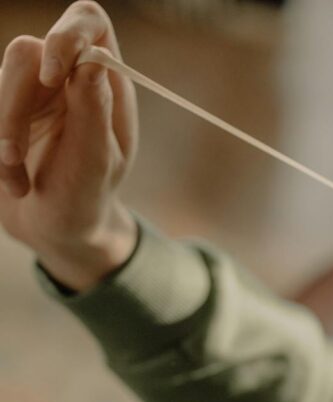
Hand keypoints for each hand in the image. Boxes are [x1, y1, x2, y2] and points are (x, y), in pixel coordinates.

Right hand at [0, 1, 138, 290]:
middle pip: (25, 51)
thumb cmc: (87, 198)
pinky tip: (11, 182)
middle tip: (14, 156)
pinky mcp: (0, 107)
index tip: (53, 75)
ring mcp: (27, 89)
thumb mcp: (96, 163)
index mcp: (103, 82)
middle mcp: (65, 76)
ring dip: (2, 135)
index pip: (89, 22)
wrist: (57, 230)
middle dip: (15, 108)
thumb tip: (92, 62)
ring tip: (19, 182)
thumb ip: (94, 112)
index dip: (68, 34)